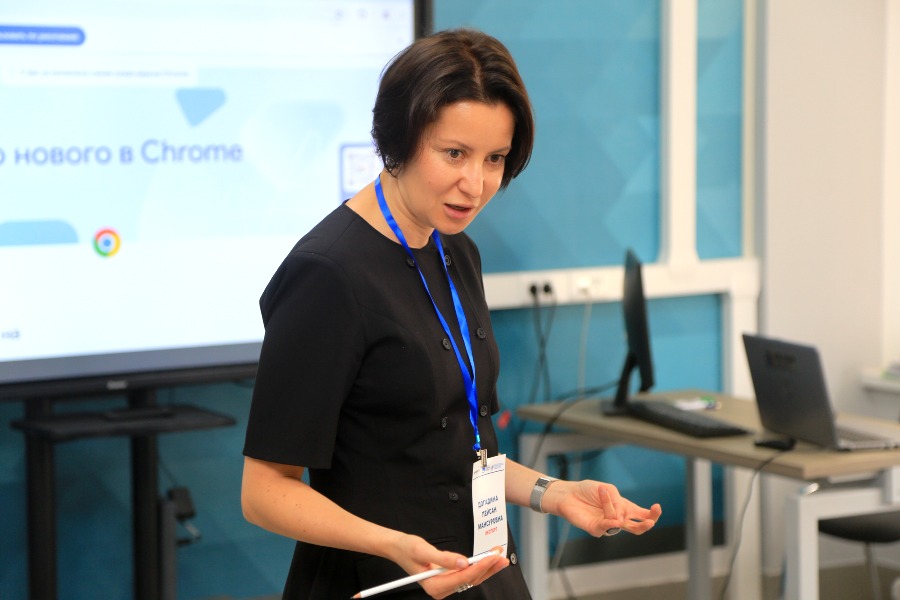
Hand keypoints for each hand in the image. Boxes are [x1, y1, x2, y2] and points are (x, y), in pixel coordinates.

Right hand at [388, 536, 507, 598]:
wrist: (398, 548)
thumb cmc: (407, 549)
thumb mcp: (423, 550)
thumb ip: (444, 558)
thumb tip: (464, 562)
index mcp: (434, 586)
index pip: (463, 577)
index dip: (480, 566)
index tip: (492, 556)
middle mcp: (441, 589)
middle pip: (471, 580)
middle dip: (488, 568)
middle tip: (501, 556)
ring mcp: (445, 585)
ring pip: (471, 578)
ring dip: (486, 568)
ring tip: (499, 557)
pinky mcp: (448, 579)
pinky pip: (467, 575)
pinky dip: (479, 567)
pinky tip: (488, 560)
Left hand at [551, 480, 660, 537]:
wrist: (569, 493)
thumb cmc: (588, 490)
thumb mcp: (609, 490)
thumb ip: (619, 502)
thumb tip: (622, 518)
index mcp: (623, 507)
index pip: (642, 514)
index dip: (652, 514)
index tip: (657, 507)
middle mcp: (618, 518)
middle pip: (638, 527)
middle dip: (647, 524)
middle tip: (650, 521)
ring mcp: (608, 525)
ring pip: (622, 526)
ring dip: (615, 509)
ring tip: (604, 494)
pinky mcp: (596, 529)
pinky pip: (607, 528)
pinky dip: (610, 521)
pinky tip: (611, 517)